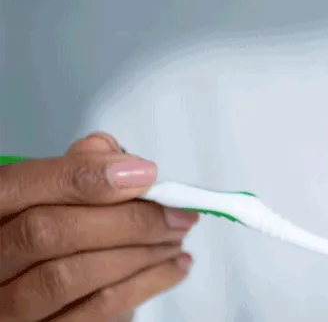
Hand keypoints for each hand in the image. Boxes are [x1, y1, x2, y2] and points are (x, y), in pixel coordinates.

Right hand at [0, 133, 197, 321]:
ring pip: (70, 275)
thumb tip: (112, 155)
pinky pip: (96, 311)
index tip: (144, 174)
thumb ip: (74, 171)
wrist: (50, 295)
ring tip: (177, 235)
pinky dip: (146, 283)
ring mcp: (8, 307)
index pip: (17, 187)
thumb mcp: (54, 200)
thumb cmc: (55, 237)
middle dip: (125, 218)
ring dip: (140, 252)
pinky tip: (174, 265)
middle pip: (47, 232)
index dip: (82, 176)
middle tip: (176, 212)